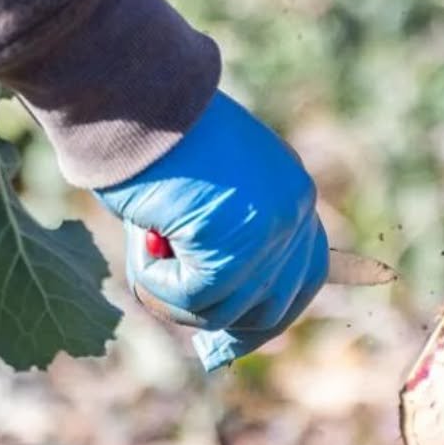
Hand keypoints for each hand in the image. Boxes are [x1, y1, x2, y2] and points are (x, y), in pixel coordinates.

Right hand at [95, 91, 328, 370]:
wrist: (138, 100)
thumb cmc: (159, 140)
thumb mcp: (206, 196)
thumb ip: (222, 244)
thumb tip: (219, 323)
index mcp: (292, 193)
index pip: (306, 275)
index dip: (271, 314)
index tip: (235, 338)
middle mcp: (292, 212)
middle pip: (273, 305)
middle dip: (232, 329)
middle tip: (200, 343)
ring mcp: (268, 232)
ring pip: (224, 309)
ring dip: (177, 294)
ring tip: (149, 252)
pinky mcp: (232, 248)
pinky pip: (192, 298)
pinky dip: (158, 282)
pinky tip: (145, 240)